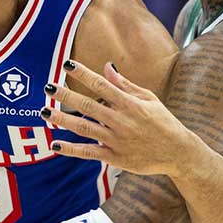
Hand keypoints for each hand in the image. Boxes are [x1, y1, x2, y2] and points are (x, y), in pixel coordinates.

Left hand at [45, 60, 202, 177]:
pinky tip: (55, 144)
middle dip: (66, 95)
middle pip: (87, 106)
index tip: (67, 64)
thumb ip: (125, 85)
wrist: (178, 152)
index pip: (101, 84)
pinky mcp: (115, 158)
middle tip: (47, 87)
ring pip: (84, 128)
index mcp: (129, 104)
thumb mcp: (149, 99)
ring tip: (45, 112)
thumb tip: (107, 67)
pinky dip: (71, 149)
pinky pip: (89, 153)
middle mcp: (121, 121)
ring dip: (62, 119)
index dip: (83, 74)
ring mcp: (117, 140)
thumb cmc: (163, 122)